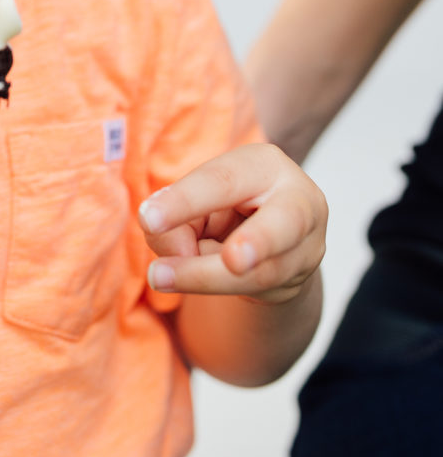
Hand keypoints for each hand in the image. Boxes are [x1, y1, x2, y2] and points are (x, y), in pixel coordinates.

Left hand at [137, 143, 326, 304]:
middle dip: (260, 241)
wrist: (268, 235)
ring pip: (262, 272)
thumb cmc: (225, 205)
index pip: (222, 181)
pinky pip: (256, 291)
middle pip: (283, 223)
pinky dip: (217, 287)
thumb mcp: (197, 203)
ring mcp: (307, 245)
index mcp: (264, 165)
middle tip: (234, 261)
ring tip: (161, 278)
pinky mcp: (300, 279)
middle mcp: (298, 201)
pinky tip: (191, 281)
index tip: (148, 219)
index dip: (185, 201)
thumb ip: (178, 223)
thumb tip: (171, 255)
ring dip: (208, 279)